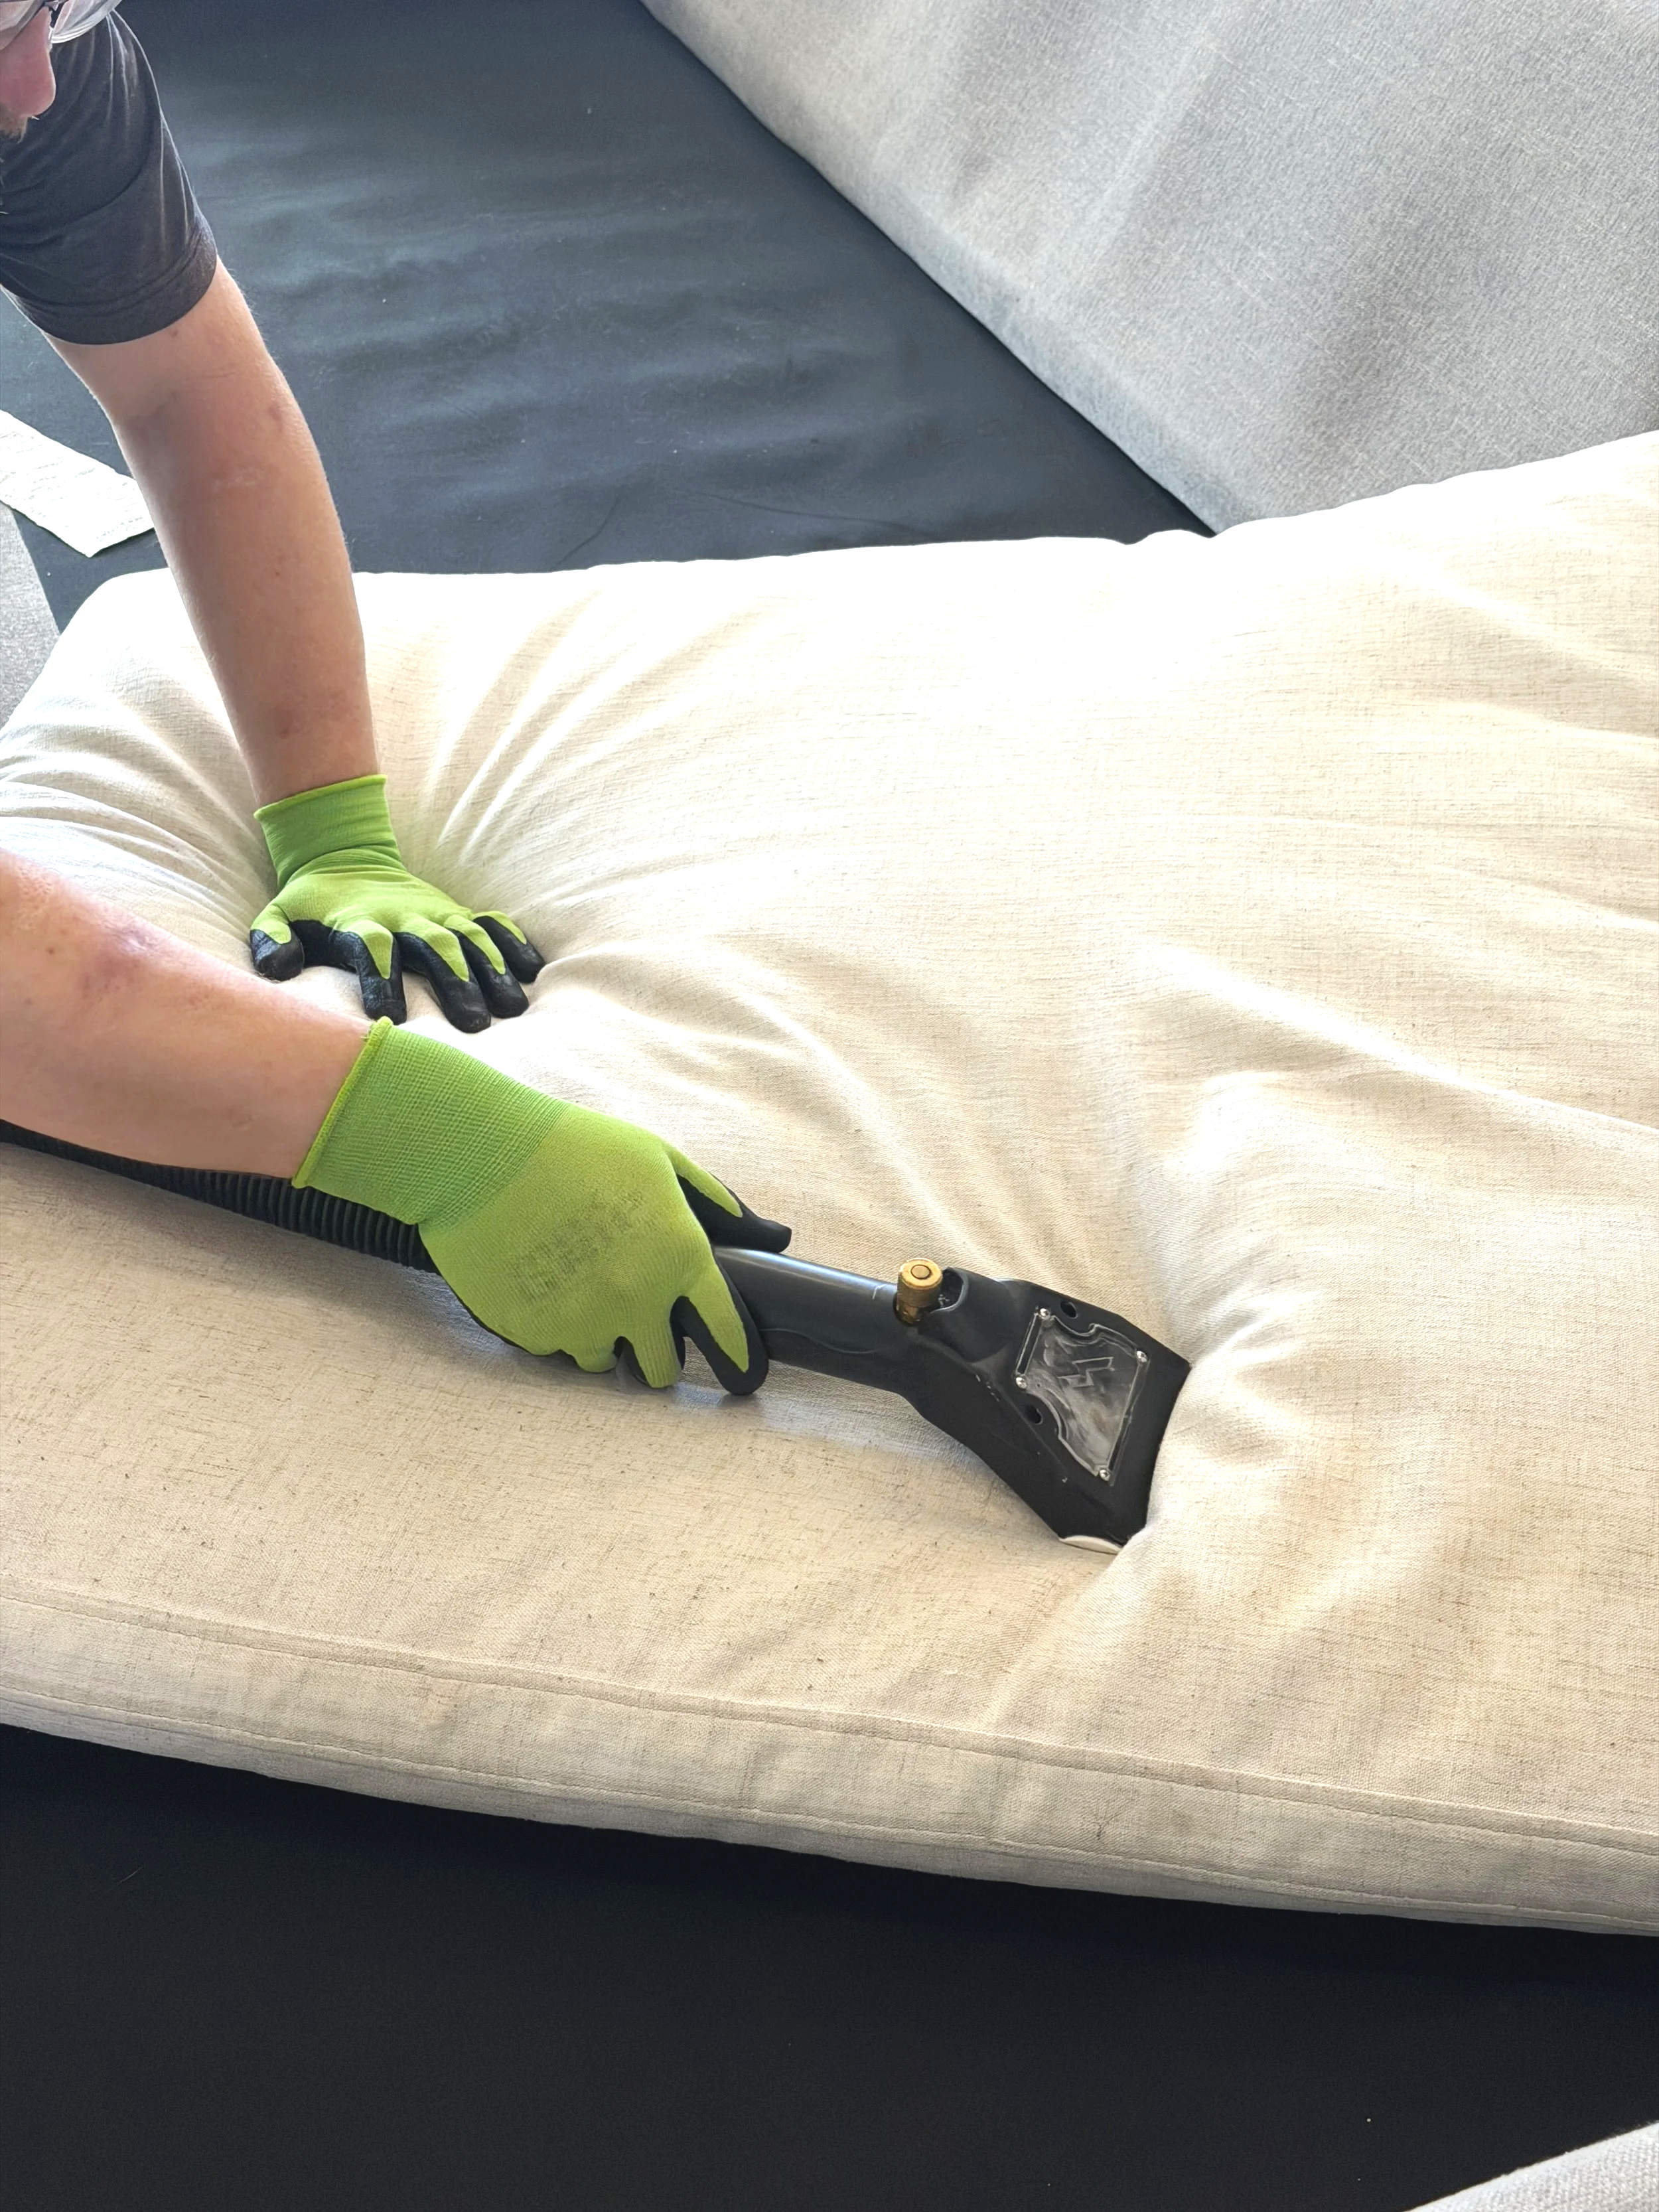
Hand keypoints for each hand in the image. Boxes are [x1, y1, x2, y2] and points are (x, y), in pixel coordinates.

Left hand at [250, 775, 543, 1031]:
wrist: (344, 854)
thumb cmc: (310, 904)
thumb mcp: (277, 915)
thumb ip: (272, 940)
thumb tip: (280, 970)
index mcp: (359, 921)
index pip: (373, 950)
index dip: (381, 980)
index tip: (390, 1019)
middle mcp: (403, 915)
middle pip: (434, 945)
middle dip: (455, 982)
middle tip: (474, 1024)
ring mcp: (435, 912)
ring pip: (469, 937)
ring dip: (492, 969)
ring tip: (513, 1006)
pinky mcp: (455, 911)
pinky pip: (490, 922)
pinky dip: (512, 941)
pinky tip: (533, 970)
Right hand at [295, 1021, 791, 1390]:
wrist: (478, 1154)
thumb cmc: (575, 1147)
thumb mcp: (659, 1159)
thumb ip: (721, 1205)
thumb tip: (778, 1238)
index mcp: (678, 1257)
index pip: (725, 1333)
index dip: (737, 1357)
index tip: (742, 1374)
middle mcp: (636, 1301)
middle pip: (662, 1369)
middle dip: (655, 1350)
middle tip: (638, 1320)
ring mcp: (581, 1323)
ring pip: (604, 1362)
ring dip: (600, 1338)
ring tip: (579, 1290)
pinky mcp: (533, 1334)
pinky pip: (556, 1350)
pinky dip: (555, 1328)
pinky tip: (542, 1285)